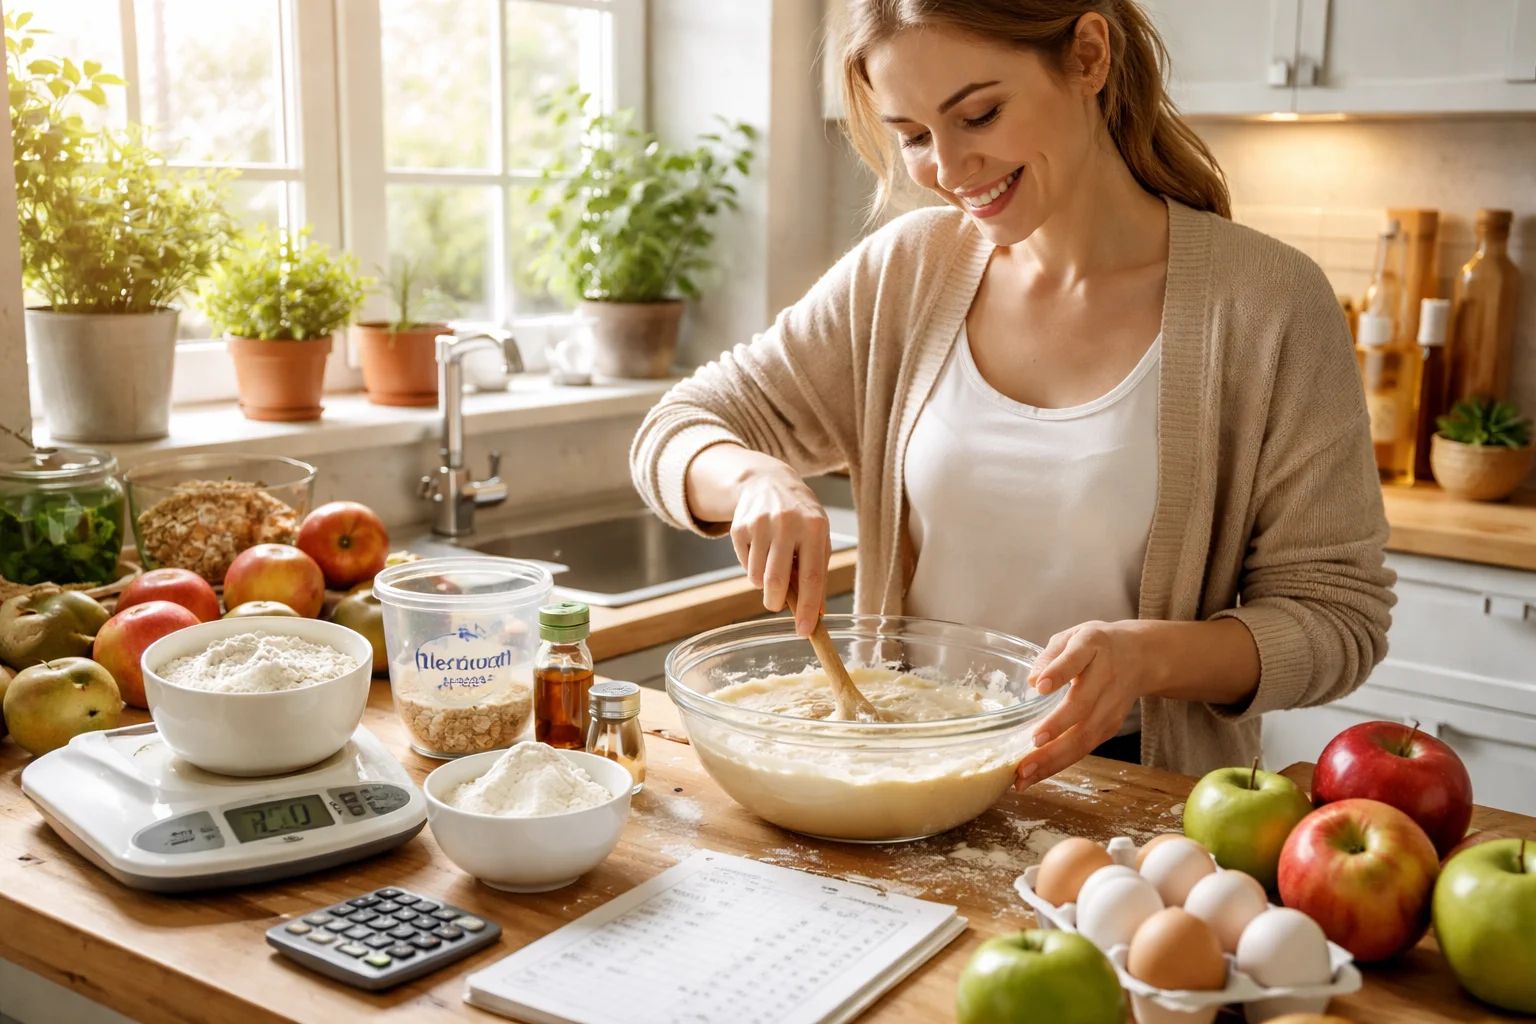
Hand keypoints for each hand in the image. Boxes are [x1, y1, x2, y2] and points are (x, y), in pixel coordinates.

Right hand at [728, 458, 829, 636]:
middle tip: (777, 604)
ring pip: (757, 577)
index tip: (804, 632)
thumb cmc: (801, 516)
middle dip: (776, 602)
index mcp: (814, 528)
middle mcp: (787, 524)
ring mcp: (760, 523)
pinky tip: (760, 548)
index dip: (807, 608)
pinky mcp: (739, 527)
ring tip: (772, 564)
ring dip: (764, 583)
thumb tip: (816, 614)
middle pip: (776, 581)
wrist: (767, 481)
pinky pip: (745, 565)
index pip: (812, 577)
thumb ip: (817, 574)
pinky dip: (753, 567)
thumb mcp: (818, 537)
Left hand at [1015, 620, 1149, 788]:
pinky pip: (1085, 747)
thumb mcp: (1073, 636)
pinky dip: (1060, 763)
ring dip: (1054, 758)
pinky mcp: (1111, 727)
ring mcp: (1111, 706)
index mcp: (1092, 647)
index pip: (1076, 659)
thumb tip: (1033, 681)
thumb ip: (1051, 655)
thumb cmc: (1097, 646)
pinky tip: (1036, 774)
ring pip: (1084, 735)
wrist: (1143, 657)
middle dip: (1056, 728)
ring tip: (1024, 775)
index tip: (1040, 687)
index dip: (1059, 673)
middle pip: (1081, 706)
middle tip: (1031, 745)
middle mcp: (1105, 678)